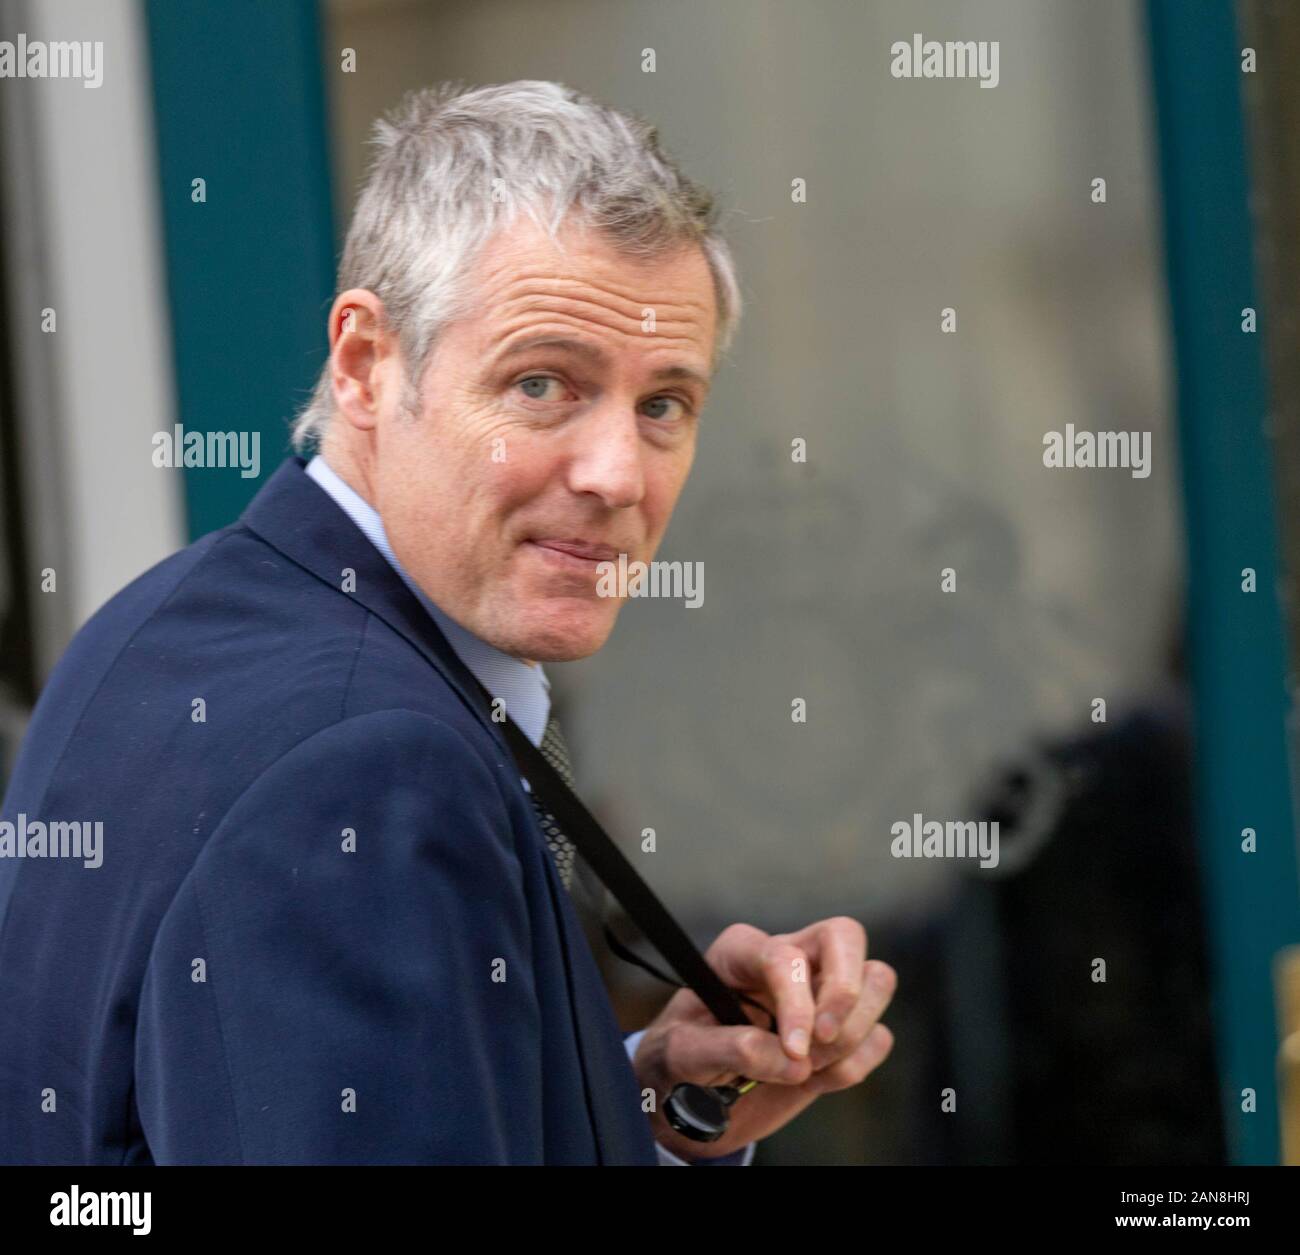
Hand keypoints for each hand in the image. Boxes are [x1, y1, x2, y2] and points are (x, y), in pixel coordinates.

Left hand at [629, 917, 895, 1160]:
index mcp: (742, 952)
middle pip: (845, 936)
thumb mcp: (681, 1054)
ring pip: (876, 979)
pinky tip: (817, 1080)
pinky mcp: (843, 1031)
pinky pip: (878, 1037)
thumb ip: (728, 1048)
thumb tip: (792, 1058)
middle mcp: (788, 960)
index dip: (798, 1002)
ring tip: (807, 1069)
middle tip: (823, 1039)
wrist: (690, 1100)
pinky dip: (855, 1065)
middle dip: (846, 991)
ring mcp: (821, 993)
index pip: (785, 956)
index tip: (795, 1049)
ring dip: (852, 1034)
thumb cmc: (678, 1062)